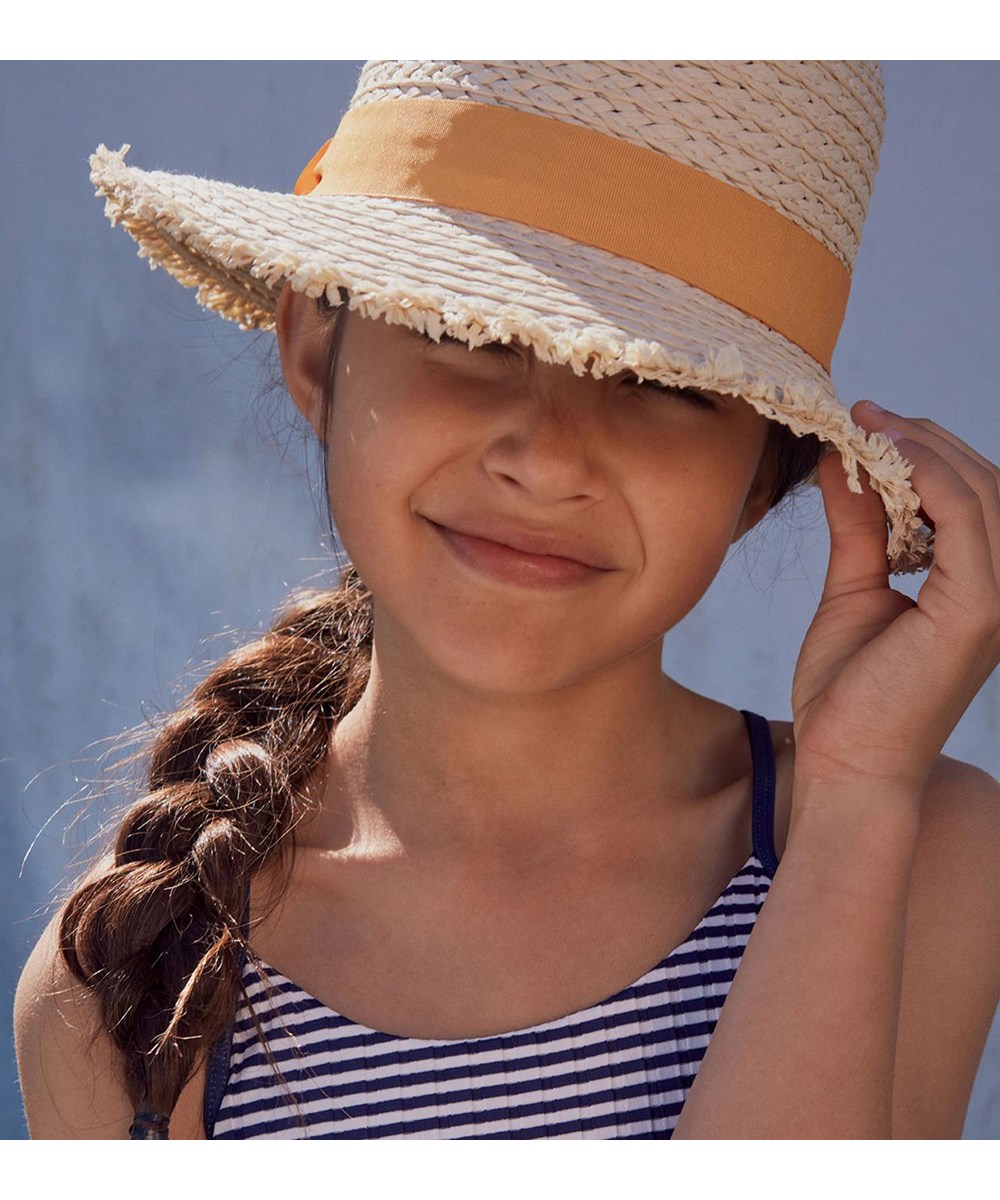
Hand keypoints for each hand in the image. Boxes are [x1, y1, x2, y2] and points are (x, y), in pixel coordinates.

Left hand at [790, 401, 999, 796]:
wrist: (844, 763)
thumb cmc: (849, 691)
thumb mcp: (852, 588)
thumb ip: (859, 527)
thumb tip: (846, 463)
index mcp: (979, 588)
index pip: (973, 498)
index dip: (926, 451)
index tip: (868, 420)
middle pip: (984, 485)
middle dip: (925, 440)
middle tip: (865, 413)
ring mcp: (998, 600)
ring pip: (980, 493)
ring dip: (923, 449)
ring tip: (867, 424)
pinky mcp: (978, 610)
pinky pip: (963, 521)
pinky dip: (925, 479)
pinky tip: (880, 458)